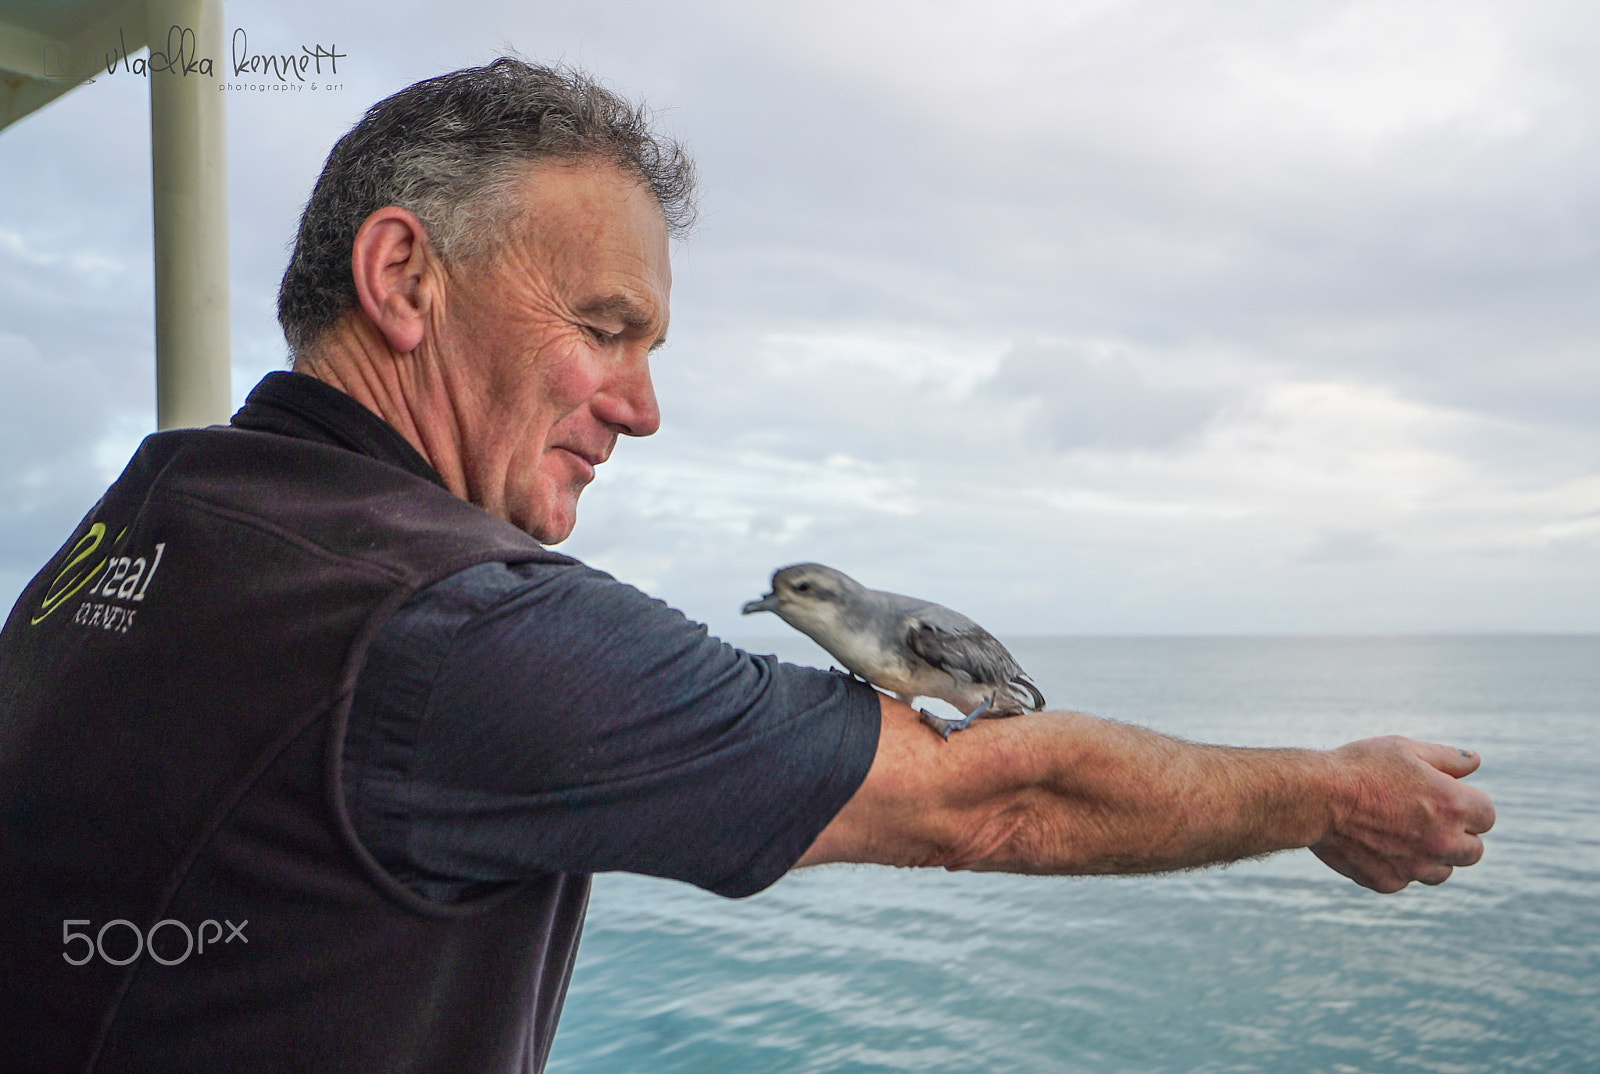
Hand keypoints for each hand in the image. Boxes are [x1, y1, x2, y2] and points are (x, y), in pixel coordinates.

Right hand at [1310, 736, 1495, 892]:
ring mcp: (1416, 866)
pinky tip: (1375, 844)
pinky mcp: (1389, 882)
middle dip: (1458, 835)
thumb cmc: (1360, 767)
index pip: (1487, 816)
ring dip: (1432, 856)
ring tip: (1401, 833)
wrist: (1315, 798)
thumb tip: (1475, 761)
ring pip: (1443, 871)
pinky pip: (1405, 879)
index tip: (1445, 798)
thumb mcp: (1405, 749)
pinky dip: (1397, 866)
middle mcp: (1442, 841)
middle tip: (1426, 818)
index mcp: (1453, 806)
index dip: (1468, 805)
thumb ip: (1446, 758)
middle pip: (1474, 851)